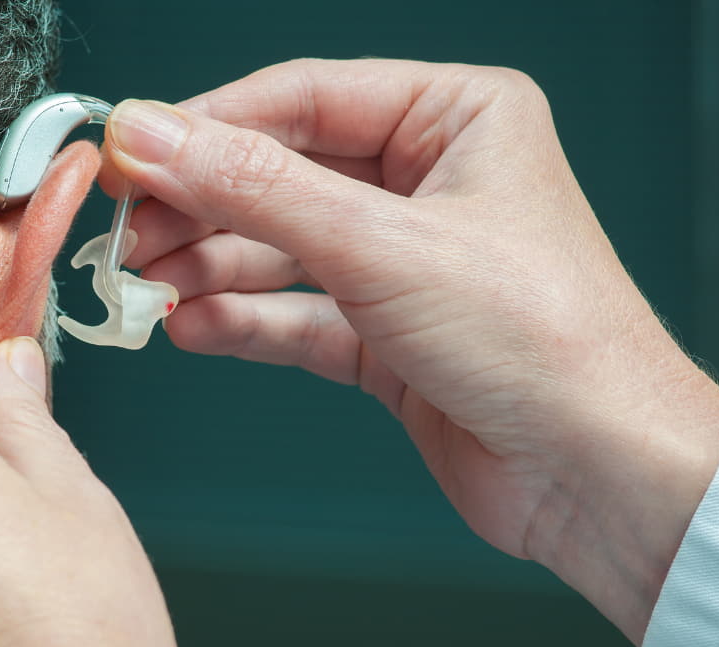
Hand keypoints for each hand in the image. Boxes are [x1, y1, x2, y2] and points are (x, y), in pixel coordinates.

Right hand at [103, 59, 718, 642]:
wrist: (597, 475)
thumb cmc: (543, 341)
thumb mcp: (381, 245)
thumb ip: (254, 188)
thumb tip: (151, 135)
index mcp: (454, 119)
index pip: (299, 100)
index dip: (203, 128)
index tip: (126, 155)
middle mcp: (427, 184)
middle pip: (278, 176)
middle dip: (196, 207)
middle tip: (122, 234)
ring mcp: (403, 263)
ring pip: (277, 249)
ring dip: (206, 268)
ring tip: (140, 288)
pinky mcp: (386, 337)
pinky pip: (293, 315)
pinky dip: (239, 321)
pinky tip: (188, 326)